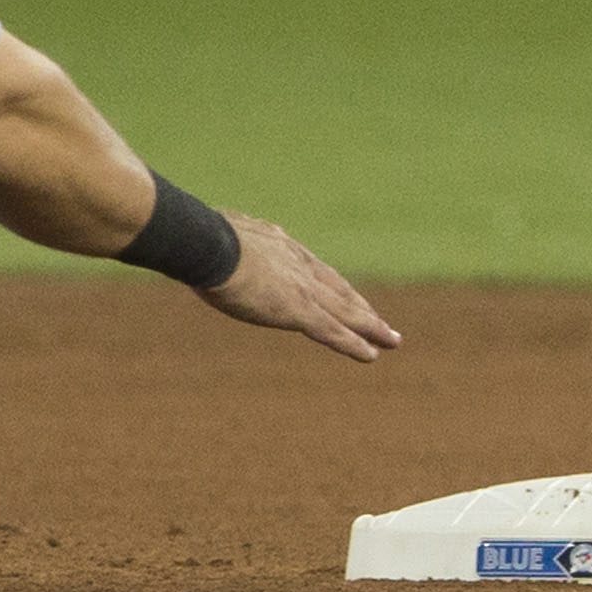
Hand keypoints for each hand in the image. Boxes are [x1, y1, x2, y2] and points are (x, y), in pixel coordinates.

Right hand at [199, 213, 400, 363]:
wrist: (206, 242)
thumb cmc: (199, 237)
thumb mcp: (215, 236)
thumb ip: (222, 245)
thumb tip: (201, 244)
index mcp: (279, 244)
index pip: (314, 268)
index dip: (333, 284)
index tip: (346, 294)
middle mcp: (298, 264)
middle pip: (338, 289)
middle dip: (361, 307)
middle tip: (381, 322)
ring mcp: (300, 287)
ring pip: (344, 311)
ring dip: (370, 326)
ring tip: (392, 340)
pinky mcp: (297, 309)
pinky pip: (333, 331)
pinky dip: (354, 344)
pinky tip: (372, 356)